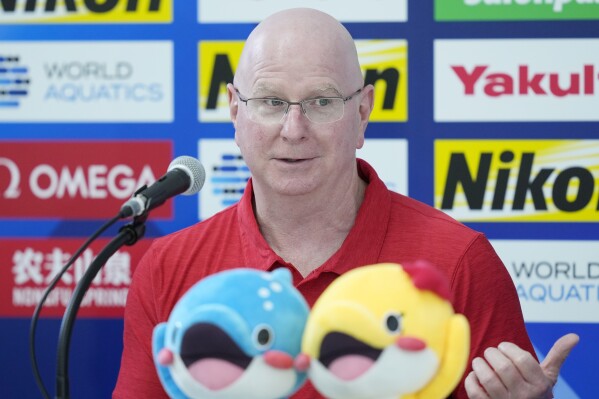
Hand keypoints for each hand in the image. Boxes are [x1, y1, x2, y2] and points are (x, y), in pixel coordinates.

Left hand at [464, 333, 578, 398]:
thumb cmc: (535, 392)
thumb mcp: (548, 376)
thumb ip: (557, 356)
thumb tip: (574, 336)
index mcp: (539, 385)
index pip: (523, 360)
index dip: (509, 348)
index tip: (503, 346)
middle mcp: (524, 396)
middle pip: (504, 367)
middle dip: (492, 353)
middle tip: (490, 352)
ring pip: (488, 379)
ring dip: (480, 365)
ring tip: (480, 361)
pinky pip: (475, 391)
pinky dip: (471, 380)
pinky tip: (475, 376)